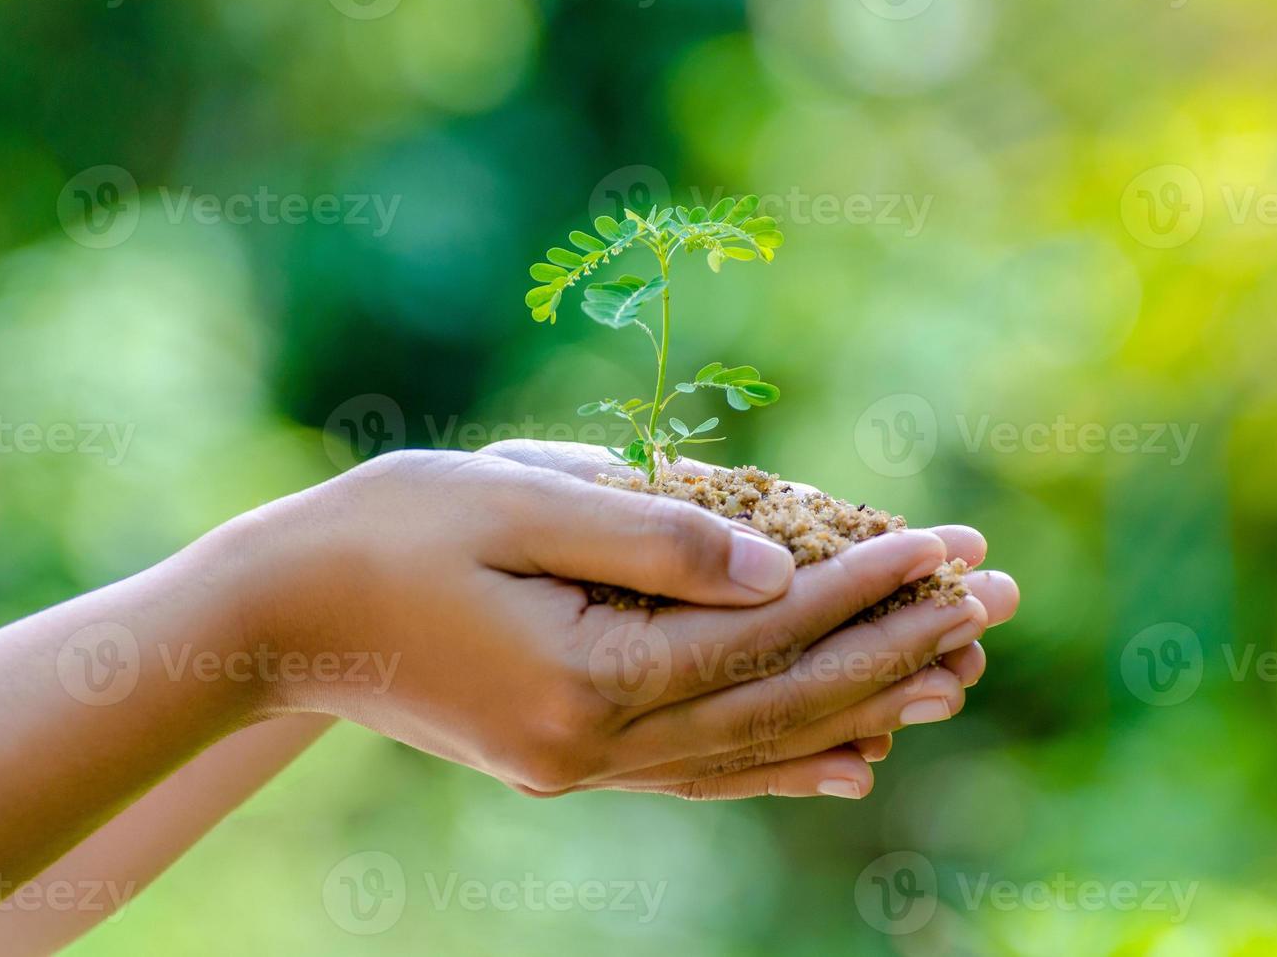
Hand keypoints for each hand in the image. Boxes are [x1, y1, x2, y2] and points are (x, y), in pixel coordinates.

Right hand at [237, 447, 1018, 800]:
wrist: (283, 617)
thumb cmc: (387, 531)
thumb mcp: (513, 502)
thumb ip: (654, 539)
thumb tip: (780, 571)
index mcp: (585, 676)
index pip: (767, 631)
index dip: (867, 583)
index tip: (951, 542)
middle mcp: (595, 745)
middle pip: (782, 701)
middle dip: (894, 645)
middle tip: (994, 602)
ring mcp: (584, 767)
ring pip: (757, 749)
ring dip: (862, 707)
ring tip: (955, 675)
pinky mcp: (572, 763)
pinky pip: (706, 774)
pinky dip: (788, 763)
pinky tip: (853, 758)